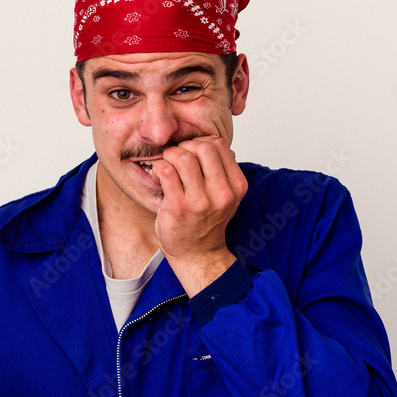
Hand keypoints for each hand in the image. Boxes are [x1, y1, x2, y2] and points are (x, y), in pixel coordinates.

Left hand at [152, 135, 246, 294]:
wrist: (197, 254)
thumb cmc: (206, 222)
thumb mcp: (225, 195)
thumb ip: (221, 170)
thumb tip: (209, 141)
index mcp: (236, 186)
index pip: (220, 145)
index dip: (201, 142)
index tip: (192, 152)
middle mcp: (222, 193)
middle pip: (203, 147)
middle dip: (185, 146)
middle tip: (177, 158)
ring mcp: (201, 201)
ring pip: (183, 157)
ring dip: (170, 156)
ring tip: (168, 165)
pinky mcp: (179, 207)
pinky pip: (166, 171)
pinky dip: (159, 168)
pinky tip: (160, 176)